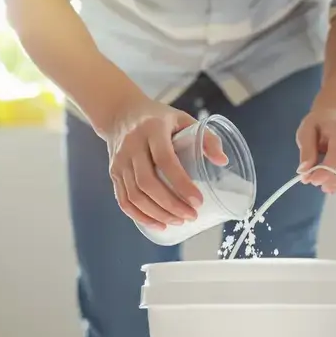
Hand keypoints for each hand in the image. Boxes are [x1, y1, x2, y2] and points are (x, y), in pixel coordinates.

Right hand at [100, 95, 226, 229]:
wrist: (119, 112)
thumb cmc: (157, 118)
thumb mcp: (183, 119)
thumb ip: (205, 137)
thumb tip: (222, 161)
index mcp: (152, 129)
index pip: (165, 160)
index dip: (181, 183)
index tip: (198, 201)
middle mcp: (132, 145)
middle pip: (148, 182)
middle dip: (170, 205)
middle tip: (191, 215)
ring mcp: (120, 160)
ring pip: (135, 195)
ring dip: (157, 214)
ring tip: (178, 221)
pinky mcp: (113, 172)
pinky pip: (123, 199)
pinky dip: (140, 216)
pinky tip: (158, 224)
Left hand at [295, 98, 335, 192]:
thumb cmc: (319, 123)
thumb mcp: (306, 130)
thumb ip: (306, 150)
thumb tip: (304, 171)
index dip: (325, 172)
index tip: (311, 180)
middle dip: (329, 181)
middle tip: (313, 181)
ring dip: (334, 185)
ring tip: (320, 184)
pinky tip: (329, 183)